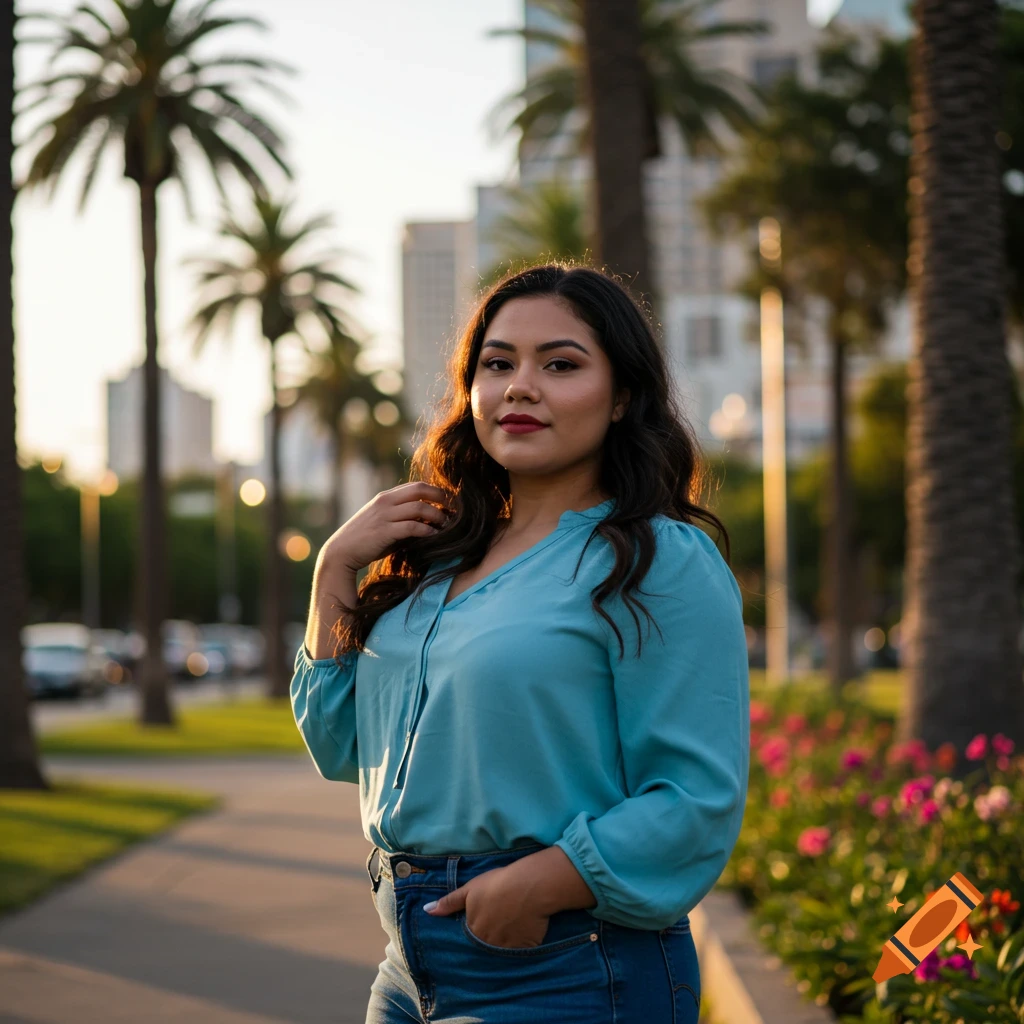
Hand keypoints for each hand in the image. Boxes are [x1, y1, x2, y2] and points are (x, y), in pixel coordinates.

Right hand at [320, 481, 455, 573]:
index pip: (416, 486)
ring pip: (419, 508)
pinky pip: (412, 526)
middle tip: (455, 510)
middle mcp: (385, 502)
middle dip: (441, 497)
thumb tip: (429, 522)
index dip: (436, 492)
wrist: (341, 553)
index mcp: (386, 497)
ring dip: (437, 516)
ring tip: (447, 525)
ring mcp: (384, 515)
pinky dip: (426, 531)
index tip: (450, 503)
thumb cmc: (366, 540)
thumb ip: (402, 518)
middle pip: (420, 490)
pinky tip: (434, 536)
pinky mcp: (384, 531)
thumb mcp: (384, 523)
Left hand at [424, 864, 551, 948]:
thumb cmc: (497, 884)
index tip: (483, 918)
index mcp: (472, 930)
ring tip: (511, 924)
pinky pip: (520, 951)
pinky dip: (520, 942)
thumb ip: (449, 903)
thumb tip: (427, 911)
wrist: (529, 886)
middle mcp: (487, 944)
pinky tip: (524, 928)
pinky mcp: (525, 949)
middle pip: (485, 944)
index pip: (470, 936)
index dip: (476, 926)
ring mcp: (507, 948)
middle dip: (489, 936)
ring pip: (502, 949)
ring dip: (504, 941)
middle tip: (499, 921)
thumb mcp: (470, 889)